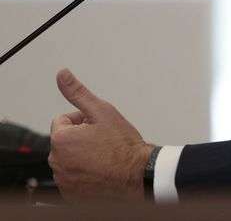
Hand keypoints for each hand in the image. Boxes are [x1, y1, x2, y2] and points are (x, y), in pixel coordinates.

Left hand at [48, 69, 152, 201]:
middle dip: (81, 138)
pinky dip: (84, 174)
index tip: (100, 128)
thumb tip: (62, 73)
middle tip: (104, 142)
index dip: (83, 120)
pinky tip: (101, 171)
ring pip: (70, 159)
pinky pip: (73, 177)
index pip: (63, 121)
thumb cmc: (123, 144)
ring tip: (104, 157)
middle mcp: (56, 161)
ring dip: (82, 155)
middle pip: (66, 140)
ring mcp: (63, 180)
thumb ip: (78, 93)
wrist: (138, 175)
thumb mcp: (102, 111)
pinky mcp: (71, 194)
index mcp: (61, 139)